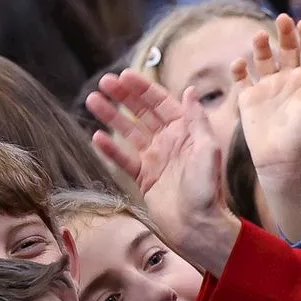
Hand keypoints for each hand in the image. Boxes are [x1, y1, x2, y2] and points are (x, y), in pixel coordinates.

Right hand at [86, 71, 239, 275]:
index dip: (143, 88)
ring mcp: (155, 159)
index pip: (162, 103)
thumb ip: (197, 120)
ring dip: (111, 116)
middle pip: (142, 113)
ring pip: (129, 132)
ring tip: (92, 100)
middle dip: (124, 96)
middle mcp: (170, 141)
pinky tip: (95, 136)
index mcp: (186, 131)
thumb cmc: (208, 188)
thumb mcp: (208, 150)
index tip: (125, 75)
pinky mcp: (144, 178)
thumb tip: (190, 90)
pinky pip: (124, 159)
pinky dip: (110, 148)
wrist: (198, 225)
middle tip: (104, 82)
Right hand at [236, 15, 300, 178]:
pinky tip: (240, 64)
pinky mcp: (248, 98)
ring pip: (262, 58)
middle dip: (285, 32)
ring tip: (260, 37)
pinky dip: (238, 69)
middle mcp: (288, 79)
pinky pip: (241, 79)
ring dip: (260, 46)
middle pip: (286, 47)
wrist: (283, 158)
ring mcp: (267, 87)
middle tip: (283, 19)